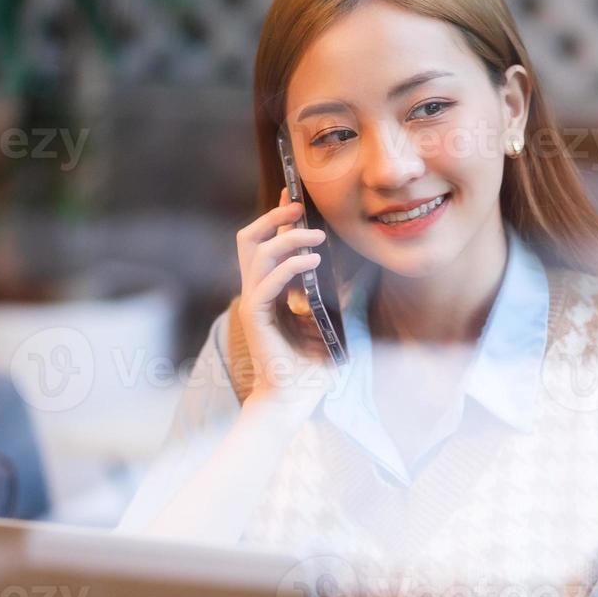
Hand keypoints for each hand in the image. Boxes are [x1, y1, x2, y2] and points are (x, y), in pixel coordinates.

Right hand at [233, 187, 330, 406]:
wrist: (293, 399)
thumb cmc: (309, 367)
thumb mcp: (325, 324)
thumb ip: (328, 300)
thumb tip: (349, 277)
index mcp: (269, 292)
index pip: (265, 245)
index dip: (277, 218)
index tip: (294, 197)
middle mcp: (257, 292)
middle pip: (248, 240)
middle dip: (273, 217)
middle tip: (299, 208)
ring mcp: (254, 303)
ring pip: (256, 253)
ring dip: (287, 237)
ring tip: (317, 236)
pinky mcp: (256, 317)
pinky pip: (267, 282)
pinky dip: (291, 266)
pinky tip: (315, 260)